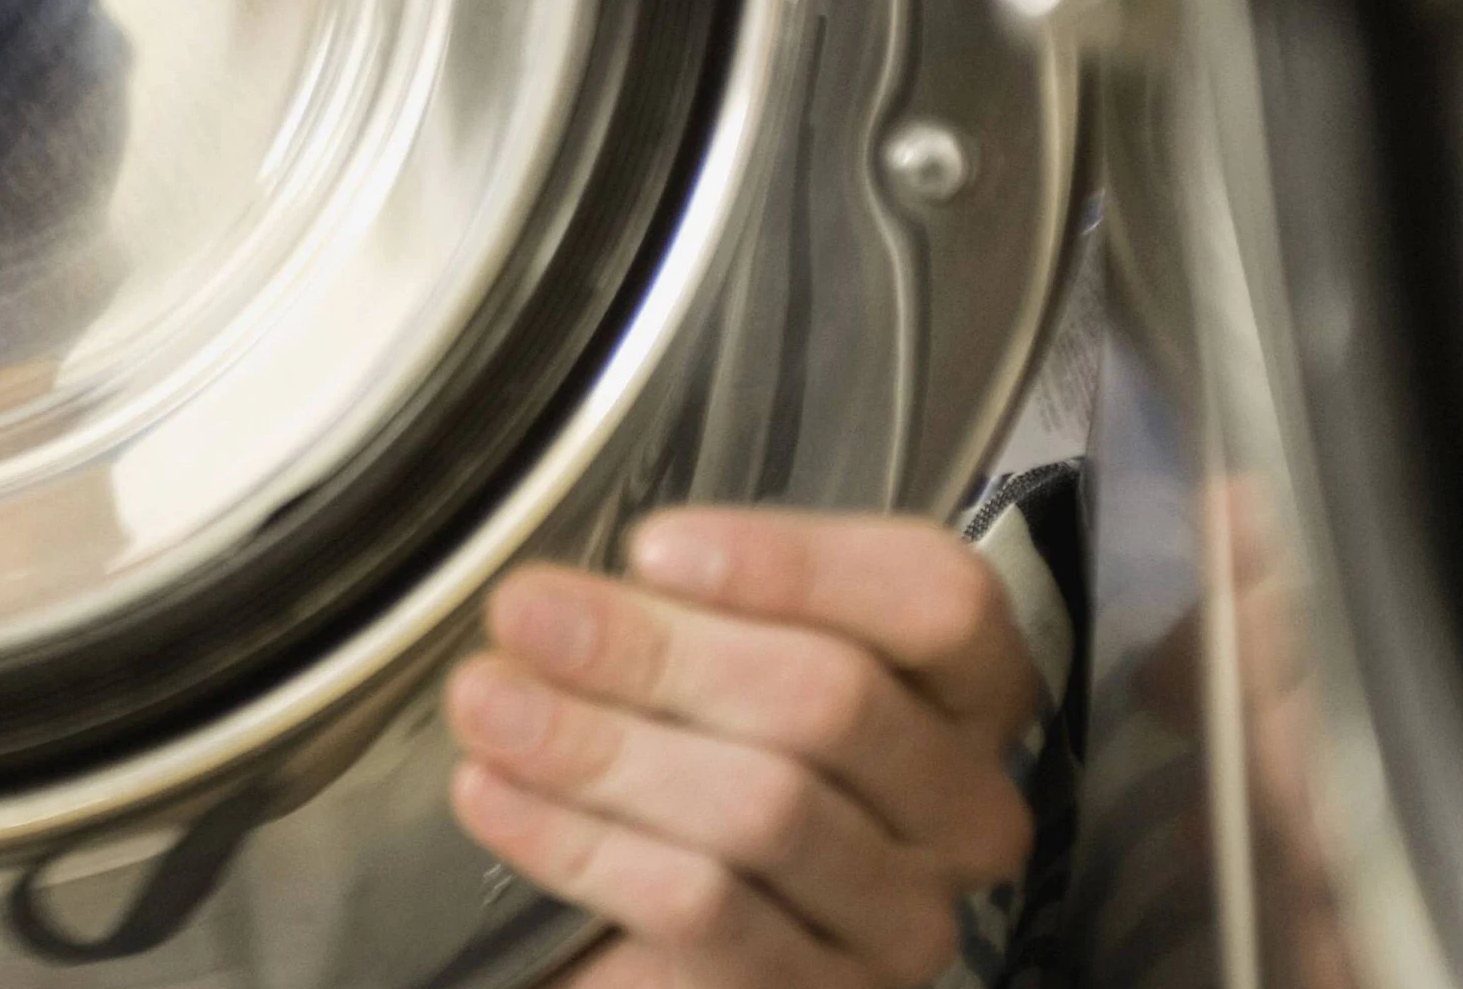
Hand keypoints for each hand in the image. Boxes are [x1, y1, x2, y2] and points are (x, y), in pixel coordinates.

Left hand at [449, 508, 1041, 988]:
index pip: (934, 601)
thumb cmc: (731, 735)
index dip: (793, 566)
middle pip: (830, 701)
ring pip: (762, 811)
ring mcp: (904, 915)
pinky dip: (581, 846)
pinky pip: (700, 913)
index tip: (650, 547)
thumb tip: (595, 589)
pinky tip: (496, 795)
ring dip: (600, 749)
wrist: (708, 902)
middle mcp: (964, 806)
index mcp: (973, 685)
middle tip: (524, 615)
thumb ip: (712, 605)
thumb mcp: (746, 647)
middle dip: (655, 652)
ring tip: (488, 704)